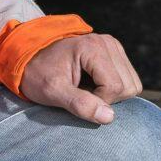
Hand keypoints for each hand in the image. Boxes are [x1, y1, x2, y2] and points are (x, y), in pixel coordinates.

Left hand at [16, 32, 142, 124]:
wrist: (28, 56)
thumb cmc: (37, 74)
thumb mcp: (52, 91)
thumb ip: (80, 104)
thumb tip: (109, 117)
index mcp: (93, 48)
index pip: (115, 87)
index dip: (99, 102)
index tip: (77, 99)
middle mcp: (107, 43)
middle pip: (128, 86)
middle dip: (108, 98)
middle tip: (82, 94)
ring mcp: (113, 46)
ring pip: (132, 84)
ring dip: (112, 94)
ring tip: (87, 89)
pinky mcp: (114, 53)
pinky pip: (128, 79)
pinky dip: (113, 88)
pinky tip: (93, 84)